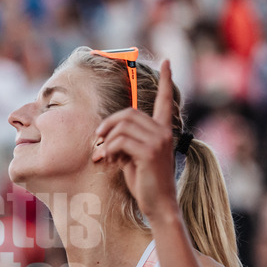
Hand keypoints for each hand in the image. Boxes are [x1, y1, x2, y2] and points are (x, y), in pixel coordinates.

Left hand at [96, 59, 179, 223]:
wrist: (159, 205)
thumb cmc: (145, 182)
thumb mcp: (134, 157)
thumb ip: (126, 141)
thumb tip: (105, 135)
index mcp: (163, 130)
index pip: (166, 100)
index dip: (166, 80)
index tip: (168, 61)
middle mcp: (163, 132)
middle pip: (129, 113)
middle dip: (108, 125)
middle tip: (98, 140)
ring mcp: (158, 141)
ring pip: (121, 127)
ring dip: (106, 141)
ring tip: (104, 156)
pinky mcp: (149, 152)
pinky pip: (120, 141)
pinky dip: (109, 150)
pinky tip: (109, 162)